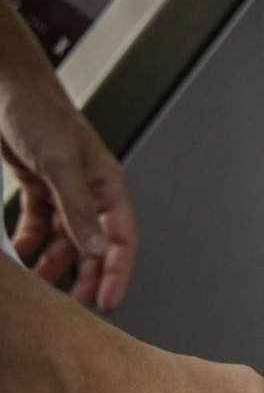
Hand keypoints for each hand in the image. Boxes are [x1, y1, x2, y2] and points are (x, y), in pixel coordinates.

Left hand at [0, 77, 138, 311]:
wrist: (5, 84)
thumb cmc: (39, 113)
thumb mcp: (60, 163)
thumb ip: (78, 208)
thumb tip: (95, 250)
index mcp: (107, 188)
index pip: (122, 240)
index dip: (117, 273)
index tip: (107, 303)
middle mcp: (90, 194)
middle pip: (95, 247)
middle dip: (86, 278)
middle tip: (74, 308)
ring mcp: (64, 192)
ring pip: (66, 241)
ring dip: (54, 265)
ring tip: (41, 288)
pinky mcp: (39, 187)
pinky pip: (39, 225)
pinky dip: (29, 243)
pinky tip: (19, 256)